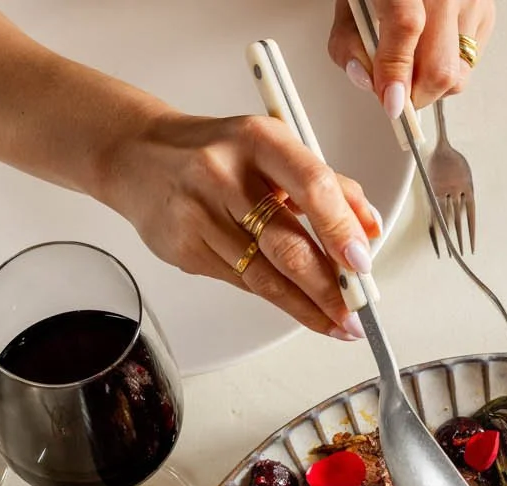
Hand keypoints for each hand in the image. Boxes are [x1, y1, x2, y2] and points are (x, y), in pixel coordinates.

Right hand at [97, 109, 381, 337]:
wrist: (138, 156)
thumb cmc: (216, 152)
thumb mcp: (272, 149)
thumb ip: (326, 184)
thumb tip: (369, 227)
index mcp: (259, 140)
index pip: (311, 186)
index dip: (340, 230)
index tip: (362, 264)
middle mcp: (226, 174)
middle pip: (287, 245)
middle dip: (329, 288)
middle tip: (355, 313)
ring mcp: (200, 213)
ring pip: (265, 275)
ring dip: (306, 306)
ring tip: (336, 323)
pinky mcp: (184, 247)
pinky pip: (241, 281)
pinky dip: (275, 297)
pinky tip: (297, 307)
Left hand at [329, 0, 496, 115]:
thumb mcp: (352, 3)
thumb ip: (349, 42)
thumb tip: (366, 80)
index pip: (406, 28)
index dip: (396, 74)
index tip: (391, 104)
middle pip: (441, 68)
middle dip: (415, 95)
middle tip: (394, 91)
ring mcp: (472, 1)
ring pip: (458, 76)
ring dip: (430, 85)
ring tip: (412, 63)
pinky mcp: (486, 14)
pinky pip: (468, 64)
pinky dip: (446, 67)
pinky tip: (431, 46)